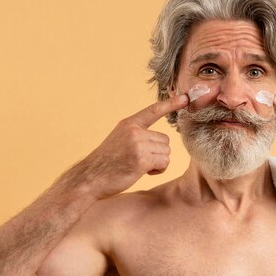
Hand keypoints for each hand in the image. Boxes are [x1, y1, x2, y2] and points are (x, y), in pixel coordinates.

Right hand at [63, 95, 188, 199]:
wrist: (89, 178)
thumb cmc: (106, 164)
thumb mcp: (120, 141)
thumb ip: (137, 135)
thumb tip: (161, 142)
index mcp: (128, 124)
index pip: (153, 111)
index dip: (170, 104)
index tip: (185, 97)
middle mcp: (134, 131)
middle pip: (165, 140)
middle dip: (157, 153)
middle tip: (139, 160)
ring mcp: (137, 144)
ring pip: (166, 152)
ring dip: (158, 162)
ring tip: (138, 166)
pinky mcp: (141, 160)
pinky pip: (164, 163)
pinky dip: (157, 170)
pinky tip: (143, 172)